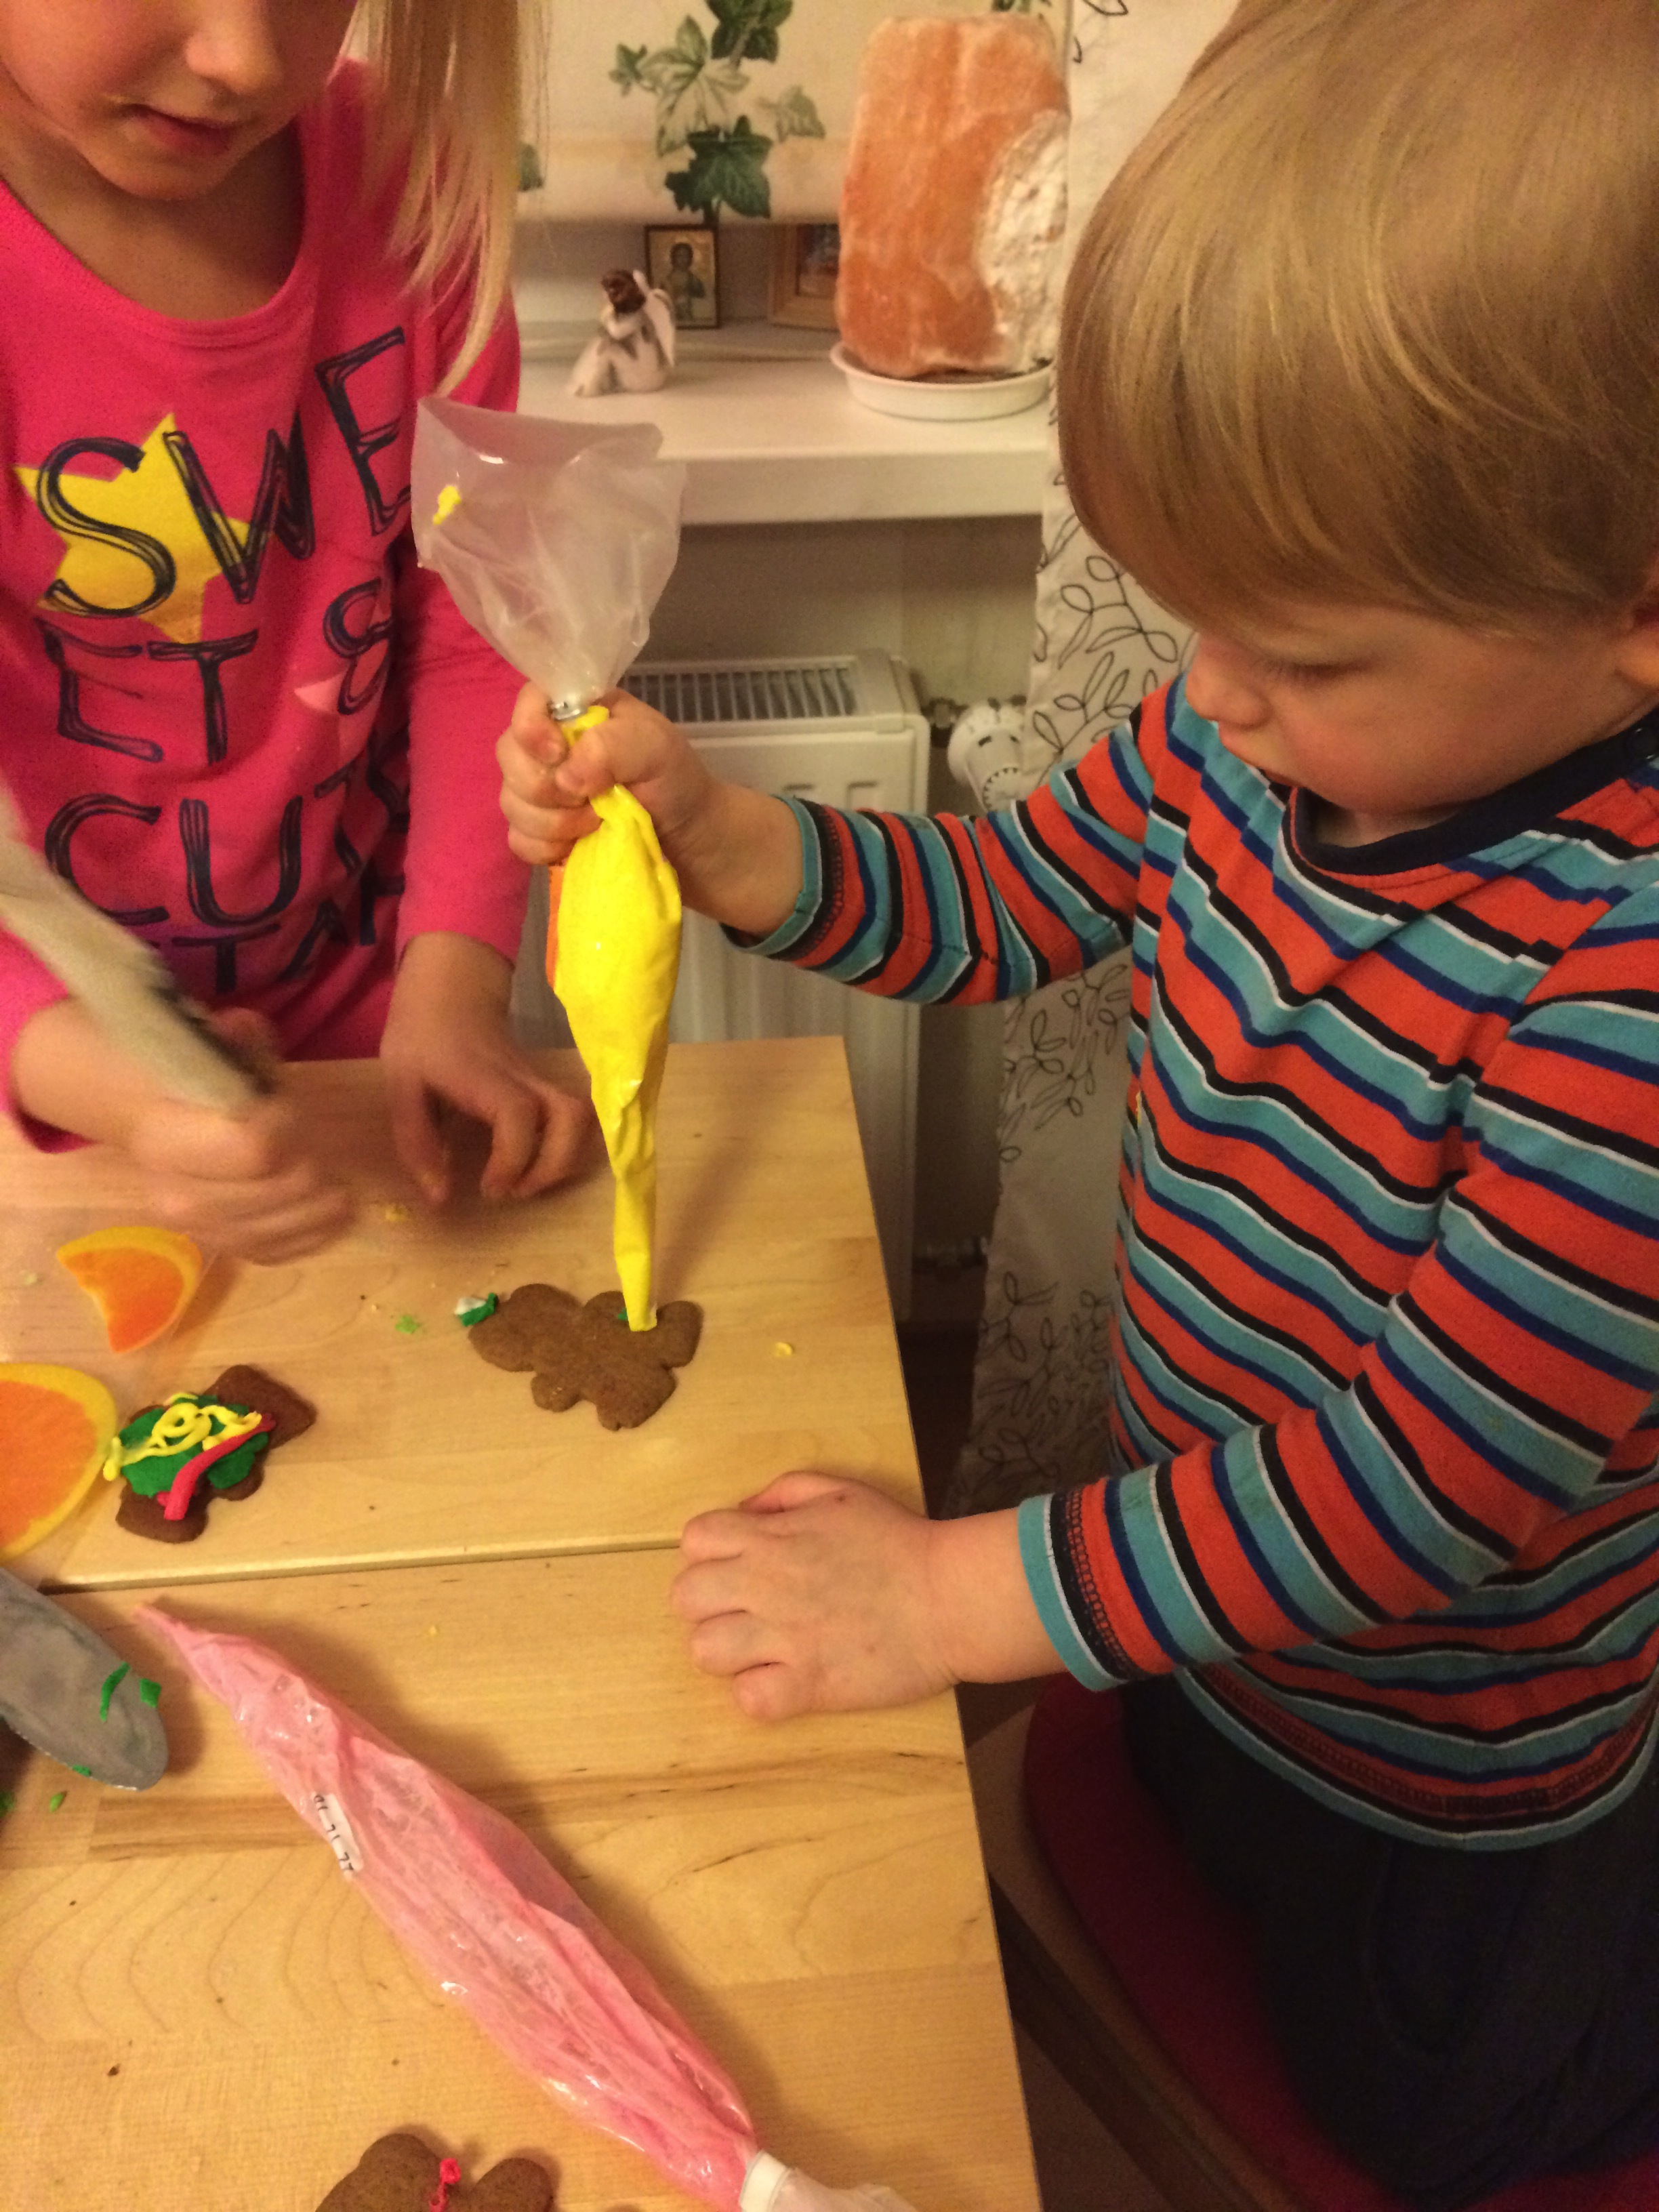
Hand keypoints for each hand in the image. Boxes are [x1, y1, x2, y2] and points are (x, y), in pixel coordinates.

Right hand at [125, 1010, 355, 1263]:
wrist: (144, 1115)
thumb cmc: (188, 1074)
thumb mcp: (211, 1044)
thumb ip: (234, 1041)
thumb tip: (242, 1031)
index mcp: (169, 1140)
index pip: (255, 1148)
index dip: (290, 1129)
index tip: (298, 1111)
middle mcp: (179, 1194)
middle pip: (278, 1191)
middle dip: (314, 1173)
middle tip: (331, 1159)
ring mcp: (195, 1227)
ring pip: (277, 1231)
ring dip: (318, 1213)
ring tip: (342, 1196)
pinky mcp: (213, 1244)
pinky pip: (268, 1253)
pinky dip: (304, 1240)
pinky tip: (327, 1224)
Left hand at [379, 931, 592, 1203]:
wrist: (449, 988)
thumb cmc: (422, 1035)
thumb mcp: (400, 1086)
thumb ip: (417, 1141)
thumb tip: (440, 1197)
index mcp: (483, 1077)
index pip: (518, 1115)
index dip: (513, 1159)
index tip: (490, 1188)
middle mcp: (522, 1077)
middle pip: (572, 1116)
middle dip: (555, 1166)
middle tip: (515, 1190)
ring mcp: (539, 1078)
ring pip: (582, 1116)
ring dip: (564, 1158)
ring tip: (526, 1181)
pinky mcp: (543, 1084)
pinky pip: (572, 1117)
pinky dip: (564, 1146)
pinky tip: (533, 1161)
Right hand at [496, 683, 713, 870]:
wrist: (689, 838)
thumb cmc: (675, 781)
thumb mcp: (657, 748)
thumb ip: (613, 745)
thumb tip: (566, 776)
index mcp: (577, 711)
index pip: (527, 701)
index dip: (531, 728)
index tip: (559, 754)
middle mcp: (551, 744)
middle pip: (509, 755)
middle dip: (547, 787)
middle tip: (593, 800)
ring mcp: (542, 789)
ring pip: (510, 802)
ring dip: (552, 822)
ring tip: (596, 823)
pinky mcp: (541, 831)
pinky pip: (518, 838)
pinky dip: (545, 847)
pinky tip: (576, 847)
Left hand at [673, 1475, 1060, 1719]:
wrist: (951, 1596)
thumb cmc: (900, 1542)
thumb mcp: (840, 1492)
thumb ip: (783, 1493)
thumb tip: (745, 1511)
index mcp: (771, 1537)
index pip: (695, 1540)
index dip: (709, 1555)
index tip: (735, 1566)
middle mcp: (767, 1584)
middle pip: (685, 1597)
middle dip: (708, 1604)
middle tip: (743, 1612)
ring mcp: (784, 1637)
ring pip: (704, 1651)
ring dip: (727, 1652)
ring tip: (760, 1650)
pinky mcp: (808, 1685)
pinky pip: (748, 1700)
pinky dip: (759, 1695)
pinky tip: (783, 1681)